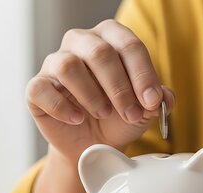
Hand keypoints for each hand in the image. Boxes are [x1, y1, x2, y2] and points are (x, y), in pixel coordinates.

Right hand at [25, 19, 174, 162]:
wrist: (93, 144)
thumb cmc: (118, 117)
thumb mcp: (144, 109)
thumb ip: (157, 99)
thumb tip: (165, 98)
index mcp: (110, 38)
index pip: (128, 45)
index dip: (143, 75)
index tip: (152, 101)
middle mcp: (81, 42)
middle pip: (99, 53)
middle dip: (120, 88)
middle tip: (130, 113)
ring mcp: (55, 63)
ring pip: (68, 66)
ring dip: (92, 95)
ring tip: (103, 113)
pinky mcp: (37, 87)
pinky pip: (42, 89)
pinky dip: (62, 107)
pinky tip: (77, 119)